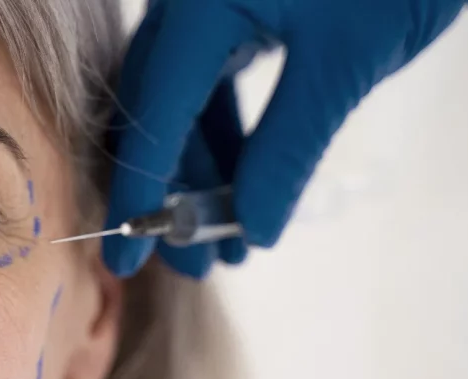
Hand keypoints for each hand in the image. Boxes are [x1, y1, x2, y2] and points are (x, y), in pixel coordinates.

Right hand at [102, 0, 467, 279]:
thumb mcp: (340, 69)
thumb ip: (286, 151)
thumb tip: (252, 231)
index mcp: (199, 2)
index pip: (153, 111)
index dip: (140, 189)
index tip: (127, 256)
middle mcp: (186, 1)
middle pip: (155, 111)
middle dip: (171, 192)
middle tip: (192, 264)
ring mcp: (206, 5)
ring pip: (181, 105)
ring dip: (201, 174)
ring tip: (231, 240)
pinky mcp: (233, 11)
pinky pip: (210, 85)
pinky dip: (227, 140)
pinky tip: (243, 189)